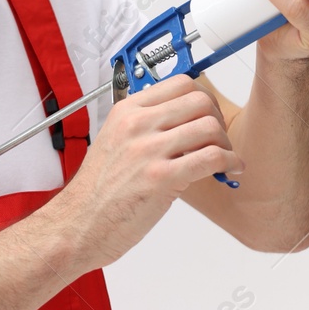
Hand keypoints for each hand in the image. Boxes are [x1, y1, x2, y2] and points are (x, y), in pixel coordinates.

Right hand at [46, 73, 238, 270]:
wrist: (79, 225)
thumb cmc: (98, 192)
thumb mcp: (115, 142)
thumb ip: (146, 126)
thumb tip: (183, 121)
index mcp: (126, 111)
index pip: (180, 84)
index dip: (203, 98)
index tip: (208, 115)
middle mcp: (137, 124)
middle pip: (200, 100)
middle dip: (219, 118)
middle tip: (219, 139)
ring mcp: (148, 150)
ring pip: (210, 126)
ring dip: (226, 143)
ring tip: (225, 158)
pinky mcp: (161, 178)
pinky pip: (211, 157)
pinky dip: (229, 162)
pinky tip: (230, 170)